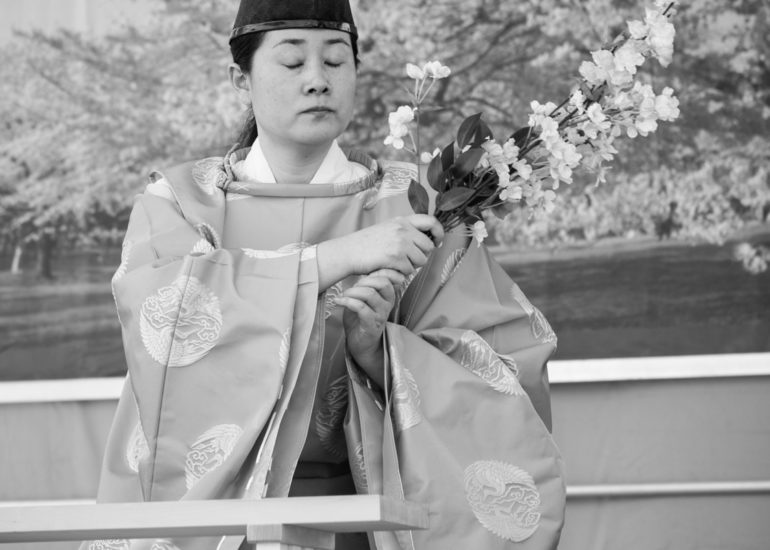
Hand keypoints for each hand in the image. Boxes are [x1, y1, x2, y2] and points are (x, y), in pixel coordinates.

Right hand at [317, 215, 443, 289]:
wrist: (348, 251)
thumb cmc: (367, 243)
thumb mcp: (388, 228)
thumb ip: (406, 230)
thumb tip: (427, 239)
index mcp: (402, 220)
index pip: (431, 221)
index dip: (439, 233)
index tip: (437, 242)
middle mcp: (403, 229)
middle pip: (428, 247)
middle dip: (422, 256)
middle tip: (409, 260)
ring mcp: (399, 243)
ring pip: (421, 260)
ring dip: (412, 266)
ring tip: (397, 263)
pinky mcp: (395, 257)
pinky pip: (409, 270)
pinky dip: (402, 273)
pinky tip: (390, 268)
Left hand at [335, 269, 404, 387]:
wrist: (361, 344)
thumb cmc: (360, 319)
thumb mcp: (363, 299)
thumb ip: (364, 285)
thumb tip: (357, 269)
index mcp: (388, 296)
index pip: (388, 276)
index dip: (373, 272)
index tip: (359, 277)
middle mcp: (387, 304)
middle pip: (382, 282)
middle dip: (363, 280)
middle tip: (350, 286)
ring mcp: (380, 315)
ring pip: (370, 294)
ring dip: (352, 291)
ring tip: (342, 295)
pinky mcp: (371, 325)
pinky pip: (361, 308)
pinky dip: (347, 301)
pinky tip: (338, 301)